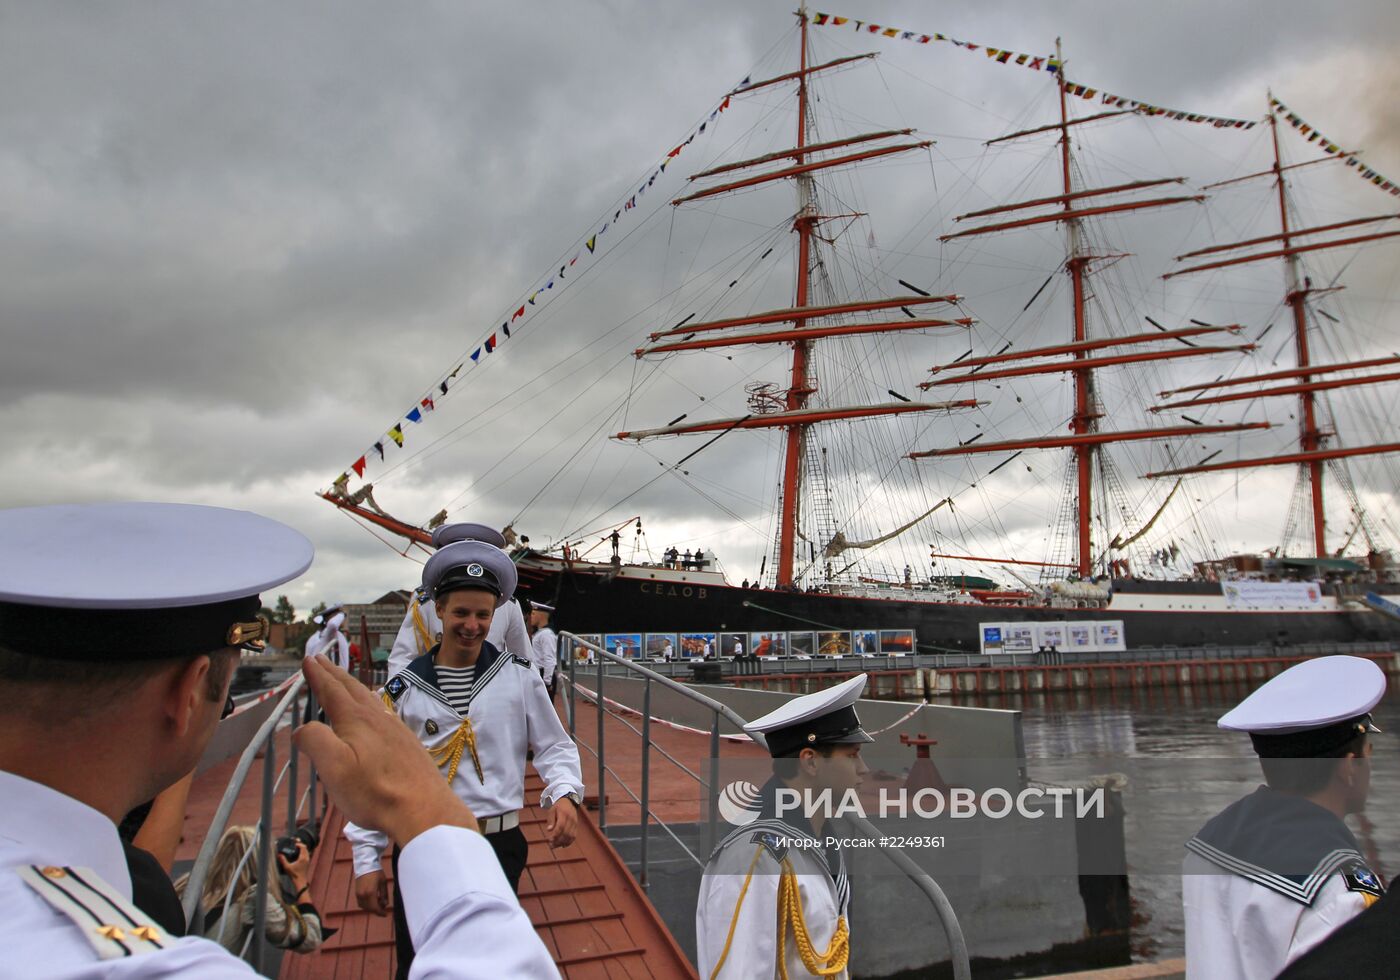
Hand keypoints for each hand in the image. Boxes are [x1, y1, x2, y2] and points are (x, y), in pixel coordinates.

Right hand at [277, 840, 311, 882]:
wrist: (300, 881)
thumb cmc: (294, 875)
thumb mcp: (287, 867)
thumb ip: (283, 860)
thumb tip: (279, 854)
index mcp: (302, 858)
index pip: (303, 847)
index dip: (299, 844)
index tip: (294, 843)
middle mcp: (306, 858)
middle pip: (306, 848)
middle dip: (301, 845)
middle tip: (295, 844)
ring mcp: (308, 860)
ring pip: (307, 851)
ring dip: (303, 849)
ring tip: (297, 848)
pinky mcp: (307, 863)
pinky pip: (307, 854)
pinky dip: (304, 852)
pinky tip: (299, 854)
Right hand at [295, 655, 477, 845]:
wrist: (423, 808)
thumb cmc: (375, 791)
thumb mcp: (334, 767)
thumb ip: (314, 741)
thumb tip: (302, 729)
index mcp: (356, 720)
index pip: (332, 690)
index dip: (318, 675)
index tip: (308, 659)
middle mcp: (377, 718)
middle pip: (352, 689)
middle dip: (333, 674)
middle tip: (321, 660)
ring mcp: (395, 729)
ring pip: (370, 699)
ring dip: (352, 686)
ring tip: (343, 681)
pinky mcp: (406, 743)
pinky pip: (383, 712)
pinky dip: (370, 702)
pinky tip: (375, 711)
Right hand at [354, 870, 389, 915]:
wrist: (365, 865)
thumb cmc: (376, 872)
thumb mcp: (383, 883)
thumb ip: (384, 895)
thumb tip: (385, 904)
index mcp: (371, 893)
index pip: (375, 908)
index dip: (381, 913)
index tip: (385, 914)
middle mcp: (363, 895)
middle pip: (369, 909)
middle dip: (376, 910)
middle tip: (383, 908)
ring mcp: (358, 894)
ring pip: (364, 907)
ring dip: (371, 908)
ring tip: (378, 902)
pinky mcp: (356, 893)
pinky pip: (360, 903)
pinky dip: (366, 904)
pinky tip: (372, 900)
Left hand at [544, 797, 577, 847]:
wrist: (569, 801)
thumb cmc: (558, 806)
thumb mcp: (552, 810)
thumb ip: (551, 820)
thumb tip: (549, 830)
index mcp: (564, 814)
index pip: (561, 826)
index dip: (555, 834)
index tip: (550, 840)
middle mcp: (571, 819)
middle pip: (566, 833)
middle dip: (558, 841)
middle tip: (551, 846)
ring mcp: (575, 823)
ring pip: (570, 836)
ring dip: (563, 843)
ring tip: (555, 846)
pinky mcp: (576, 826)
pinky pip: (574, 836)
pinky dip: (569, 842)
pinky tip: (563, 845)